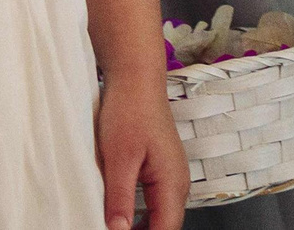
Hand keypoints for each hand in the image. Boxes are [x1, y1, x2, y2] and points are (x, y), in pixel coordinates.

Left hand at [97, 76, 188, 229]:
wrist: (136, 78)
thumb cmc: (129, 111)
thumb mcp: (118, 158)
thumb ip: (120, 198)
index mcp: (172, 184)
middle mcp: (178, 183)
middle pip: (165, 225)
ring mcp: (171, 175)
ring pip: (160, 215)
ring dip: (142, 227)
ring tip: (115, 227)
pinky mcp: (161, 168)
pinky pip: (155, 201)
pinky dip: (141, 214)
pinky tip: (122, 215)